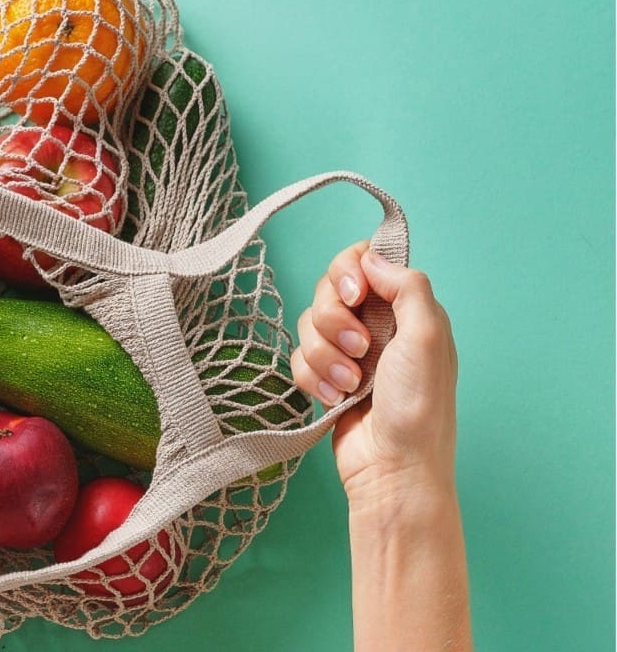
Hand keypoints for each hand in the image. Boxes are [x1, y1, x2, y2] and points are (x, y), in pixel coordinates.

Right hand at [291, 241, 458, 504]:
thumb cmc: (419, 406)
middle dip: (334, 321)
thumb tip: (372, 257)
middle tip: (359, 350)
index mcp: (405, 308)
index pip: (361, 261)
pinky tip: (337, 399)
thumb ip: (407, 287)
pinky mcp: (325, 377)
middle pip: (326, 290)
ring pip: (308, 325)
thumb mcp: (427, 337)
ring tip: (351, 385)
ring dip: (326, 357)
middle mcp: (375, 324)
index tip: (355, 297)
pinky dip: (314, 379)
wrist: (393, 467)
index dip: (348, 272)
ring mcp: (348, 351)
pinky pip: (298, 358)